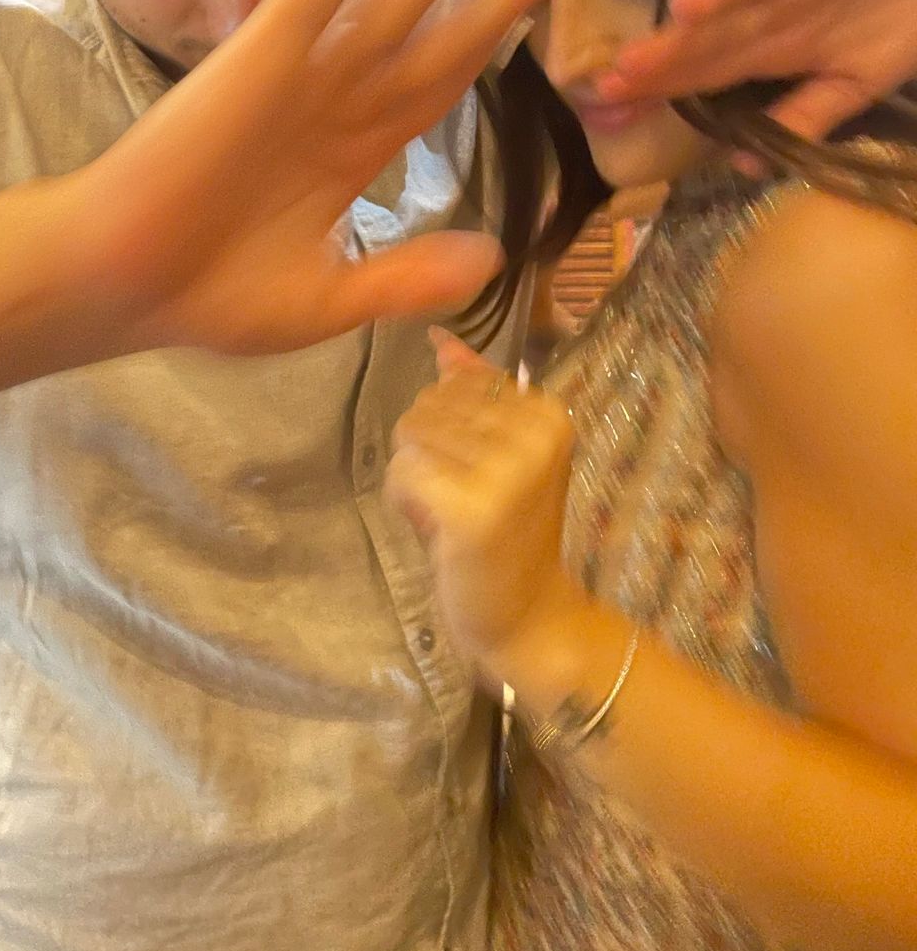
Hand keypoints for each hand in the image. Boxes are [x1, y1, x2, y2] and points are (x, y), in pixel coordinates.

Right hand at [68, 0, 572, 354]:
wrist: (127, 287)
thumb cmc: (211, 294)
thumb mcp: (329, 301)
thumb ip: (405, 277)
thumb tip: (490, 260)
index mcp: (357, 153)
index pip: (442, 84)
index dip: (494, 40)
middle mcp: (341, 102)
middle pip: (440, 32)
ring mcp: (306, 75)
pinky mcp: (262, 57)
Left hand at [387, 331, 576, 678]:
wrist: (529, 614)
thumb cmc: (508, 531)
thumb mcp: (501, 450)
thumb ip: (473, 391)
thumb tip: (438, 336)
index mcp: (548, 411)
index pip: (454, 381)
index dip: (448, 427)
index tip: (480, 471)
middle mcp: (534, 433)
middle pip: (426, 406)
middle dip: (427, 453)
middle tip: (462, 499)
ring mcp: (506, 470)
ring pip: (409, 437)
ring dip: (414, 478)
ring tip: (449, 514)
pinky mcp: (471, 507)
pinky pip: (401, 472)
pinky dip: (404, 501)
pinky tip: (435, 528)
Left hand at [597, 0, 916, 142]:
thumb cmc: (895, 17)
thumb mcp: (854, 83)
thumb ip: (804, 118)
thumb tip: (742, 164)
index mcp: (774, 40)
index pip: (706, 67)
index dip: (663, 86)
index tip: (614, 106)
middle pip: (715, 26)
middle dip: (670, 49)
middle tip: (622, 71)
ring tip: (685, 7)